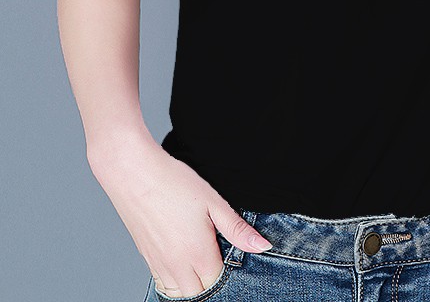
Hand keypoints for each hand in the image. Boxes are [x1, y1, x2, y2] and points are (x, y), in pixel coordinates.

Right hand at [89, 135, 272, 298]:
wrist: (133, 173)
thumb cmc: (174, 182)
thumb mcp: (213, 202)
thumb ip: (237, 229)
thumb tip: (263, 246)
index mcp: (197, 254)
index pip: (218, 280)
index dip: (229, 271)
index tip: (232, 252)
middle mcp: (176, 266)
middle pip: (199, 292)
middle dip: (211, 281)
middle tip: (218, 256)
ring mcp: (158, 264)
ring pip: (179, 292)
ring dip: (193, 284)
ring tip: (203, 261)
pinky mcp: (146, 257)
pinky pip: (163, 283)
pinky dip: (175, 281)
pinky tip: (183, 260)